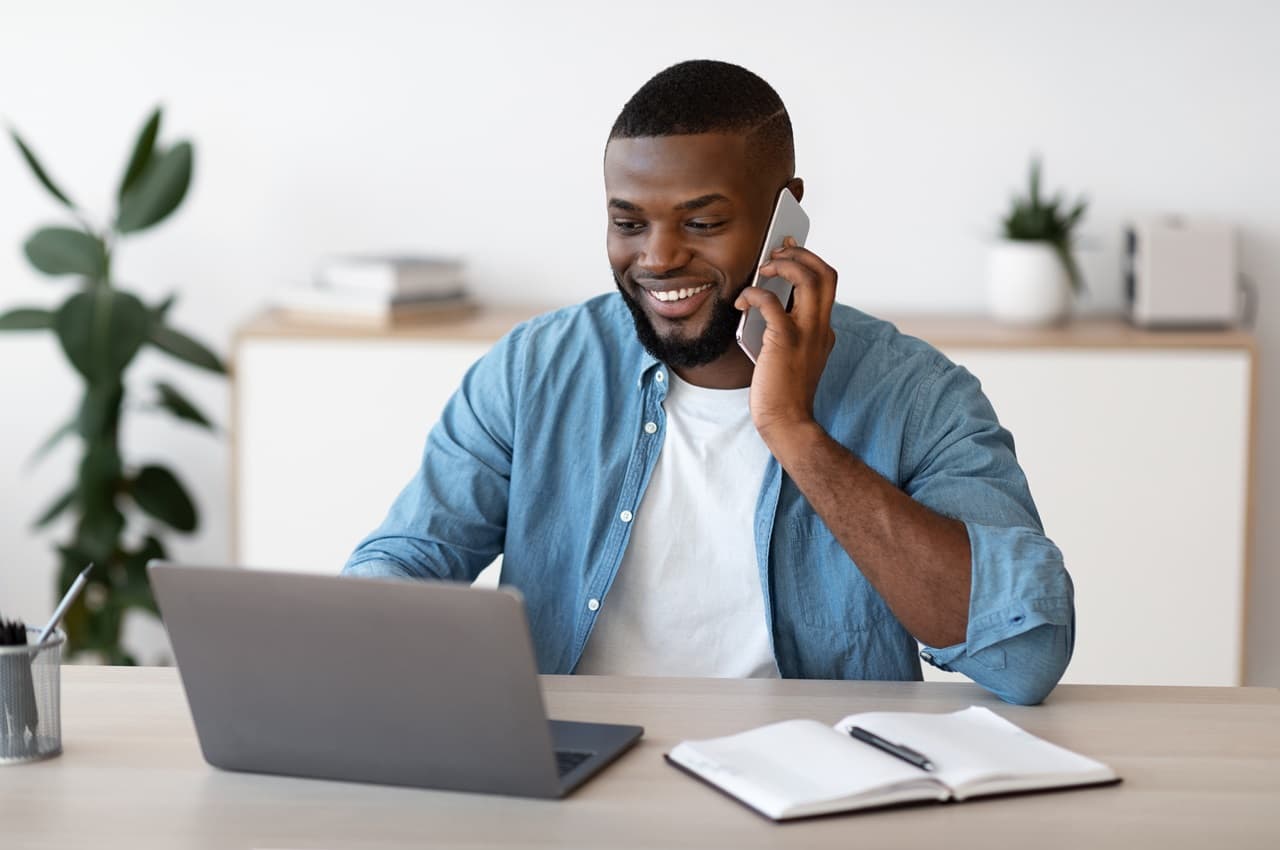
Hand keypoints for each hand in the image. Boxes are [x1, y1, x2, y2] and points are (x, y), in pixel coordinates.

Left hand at [733, 237, 836, 448]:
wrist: (786, 421)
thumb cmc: (782, 392)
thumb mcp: (791, 354)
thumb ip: (785, 328)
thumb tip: (763, 300)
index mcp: (824, 330)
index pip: (827, 284)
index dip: (809, 262)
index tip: (791, 251)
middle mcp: (821, 327)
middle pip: (825, 273)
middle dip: (802, 254)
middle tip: (778, 251)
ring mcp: (807, 333)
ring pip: (808, 278)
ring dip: (784, 264)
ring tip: (763, 267)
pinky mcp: (785, 340)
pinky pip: (772, 302)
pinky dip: (755, 293)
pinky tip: (741, 300)